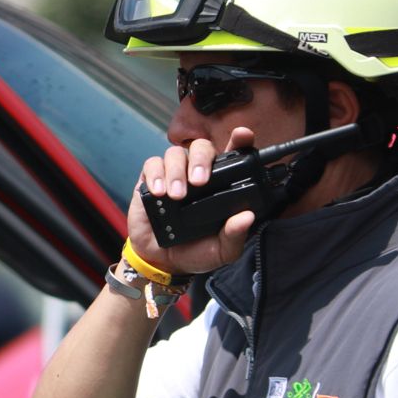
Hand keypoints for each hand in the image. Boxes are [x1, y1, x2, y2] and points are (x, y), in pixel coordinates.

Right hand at [124, 126, 259, 277]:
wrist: (162, 262)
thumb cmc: (196, 252)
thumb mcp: (221, 250)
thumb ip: (234, 235)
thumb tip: (247, 216)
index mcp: (221, 185)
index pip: (233, 155)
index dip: (239, 141)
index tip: (243, 135)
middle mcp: (198, 174)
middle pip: (201, 147)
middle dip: (200, 159)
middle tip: (199, 182)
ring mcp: (174, 174)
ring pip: (175, 153)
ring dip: (176, 172)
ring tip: (177, 196)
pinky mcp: (151, 180)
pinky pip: (152, 164)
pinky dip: (156, 175)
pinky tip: (159, 193)